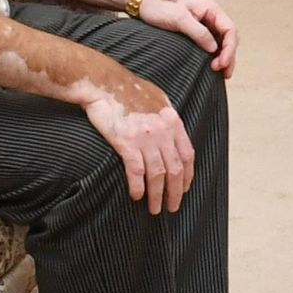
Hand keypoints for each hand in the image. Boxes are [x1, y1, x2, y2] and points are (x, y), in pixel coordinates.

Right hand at [78, 69, 195, 213]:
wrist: (105, 84)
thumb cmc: (129, 89)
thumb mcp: (159, 99)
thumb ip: (167, 117)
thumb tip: (172, 131)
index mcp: (173, 122)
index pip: (187, 155)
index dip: (188, 175)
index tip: (185, 188)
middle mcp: (163, 132)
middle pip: (175, 169)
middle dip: (176, 192)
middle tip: (172, 206)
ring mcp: (146, 138)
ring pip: (157, 175)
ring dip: (157, 195)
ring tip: (155, 209)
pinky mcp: (127, 143)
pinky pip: (136, 172)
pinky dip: (138, 187)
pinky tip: (136, 196)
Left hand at [141, 0, 240, 74]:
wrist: (143, 1)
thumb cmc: (159, 6)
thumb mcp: (178, 18)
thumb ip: (198, 32)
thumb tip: (214, 49)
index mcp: (210, 8)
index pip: (229, 29)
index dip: (229, 48)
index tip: (221, 63)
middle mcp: (211, 15)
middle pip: (229, 37)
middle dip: (228, 55)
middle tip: (223, 73)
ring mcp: (204, 23)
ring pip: (221, 41)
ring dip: (224, 57)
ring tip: (222, 74)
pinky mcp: (196, 30)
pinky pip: (211, 43)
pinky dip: (214, 55)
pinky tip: (212, 65)